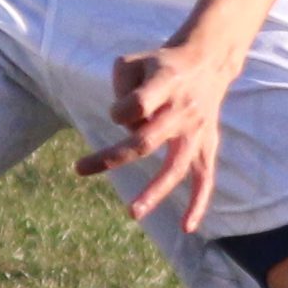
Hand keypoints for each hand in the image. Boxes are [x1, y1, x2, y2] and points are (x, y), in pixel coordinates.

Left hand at [78, 37, 244, 231]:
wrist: (207, 62)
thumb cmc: (160, 65)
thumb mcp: (134, 60)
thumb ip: (121, 86)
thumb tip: (124, 123)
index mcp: (165, 84)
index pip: (138, 103)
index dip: (120, 109)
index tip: (114, 112)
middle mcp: (182, 110)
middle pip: (146, 140)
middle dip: (113, 157)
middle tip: (80, 168)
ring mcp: (196, 131)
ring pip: (175, 167)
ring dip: (154, 191)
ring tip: (132, 213)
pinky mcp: (208, 145)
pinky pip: (205, 179)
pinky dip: (198, 203)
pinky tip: (186, 227)